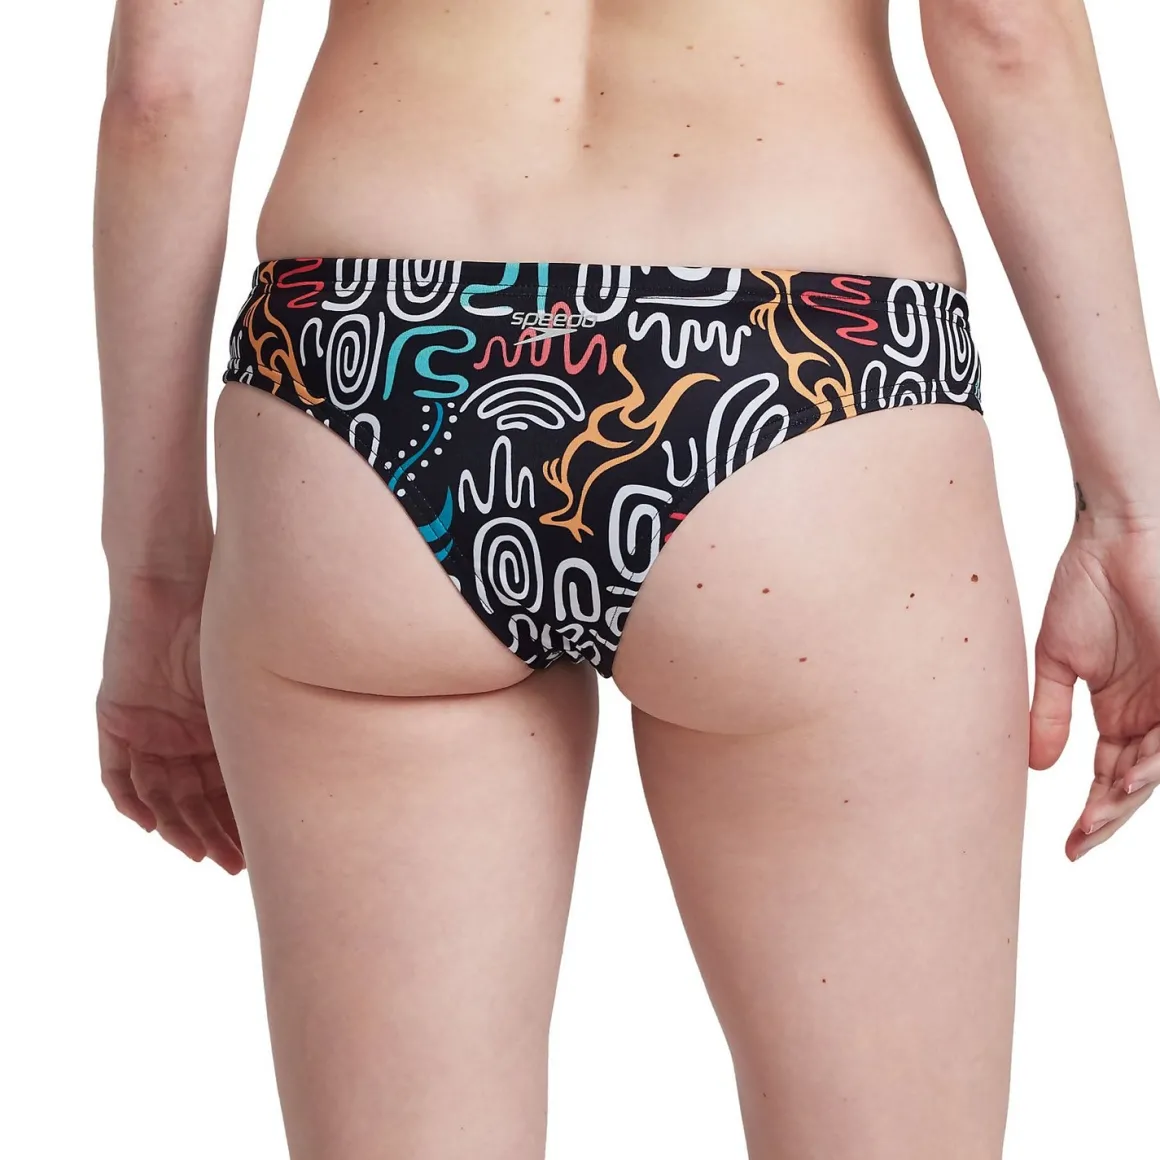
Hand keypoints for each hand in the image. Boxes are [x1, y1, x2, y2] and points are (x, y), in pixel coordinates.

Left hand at [96, 573, 244, 873]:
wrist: (174, 583)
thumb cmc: (225, 624)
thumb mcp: (253, 683)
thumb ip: (273, 721)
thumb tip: (345, 750)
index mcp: (217, 726)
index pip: (228, 786)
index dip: (244, 819)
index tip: (265, 848)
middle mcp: (182, 733)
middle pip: (195, 799)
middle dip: (217, 834)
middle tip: (238, 865)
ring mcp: (148, 729)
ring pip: (160, 795)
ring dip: (180, 828)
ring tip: (205, 854)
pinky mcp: (117, 720)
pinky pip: (117, 775)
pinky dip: (132, 803)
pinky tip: (153, 827)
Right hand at [1029, 519, 1159, 859]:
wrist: (1116, 535)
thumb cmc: (1087, 583)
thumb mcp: (1059, 660)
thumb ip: (1051, 713)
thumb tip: (1036, 766)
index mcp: (1123, 710)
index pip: (1111, 774)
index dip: (1094, 812)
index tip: (1068, 844)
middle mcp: (1153, 712)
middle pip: (1136, 781)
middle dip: (1109, 816)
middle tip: (1080, 841)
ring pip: (1159, 766)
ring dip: (1129, 798)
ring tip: (1097, 819)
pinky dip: (1153, 763)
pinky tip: (1125, 781)